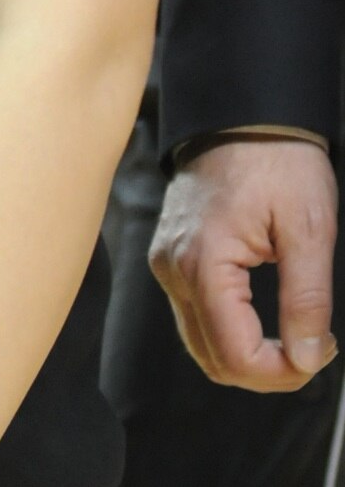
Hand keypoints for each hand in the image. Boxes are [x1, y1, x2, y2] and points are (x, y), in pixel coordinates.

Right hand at [151, 138, 338, 390]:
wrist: (243, 114)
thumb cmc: (277, 160)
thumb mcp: (310, 229)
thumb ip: (307, 300)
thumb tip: (307, 358)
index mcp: (204, 263)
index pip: (234, 356)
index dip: (282, 373)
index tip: (319, 353)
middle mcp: (174, 269)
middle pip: (213, 360)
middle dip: (266, 370)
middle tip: (312, 347)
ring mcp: (167, 263)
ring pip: (201, 343)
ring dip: (247, 353)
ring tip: (293, 330)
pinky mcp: (171, 256)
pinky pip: (196, 315)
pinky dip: (230, 329)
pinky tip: (264, 313)